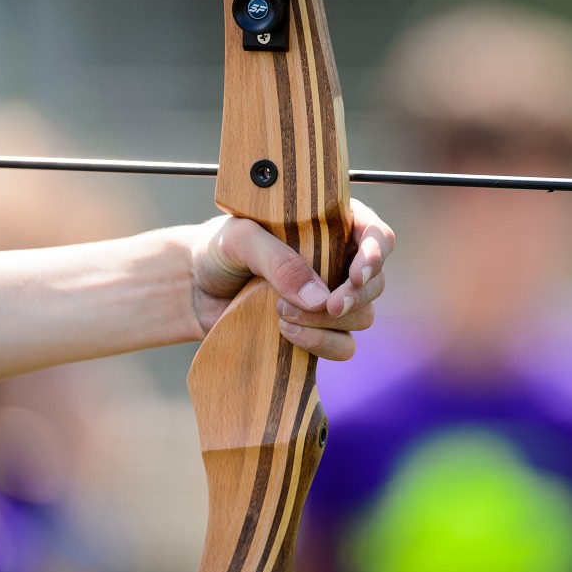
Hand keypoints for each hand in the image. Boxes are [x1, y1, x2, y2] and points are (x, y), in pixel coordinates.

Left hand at [189, 198, 393, 359]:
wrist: (194, 289)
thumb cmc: (218, 250)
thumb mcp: (240, 239)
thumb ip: (277, 260)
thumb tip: (318, 298)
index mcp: (331, 225)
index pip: (376, 235)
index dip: (376, 254)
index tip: (356, 275)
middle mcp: (339, 262)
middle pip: (375, 282)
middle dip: (355, 297)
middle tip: (328, 305)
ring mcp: (330, 298)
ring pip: (363, 317)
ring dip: (329, 323)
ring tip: (282, 313)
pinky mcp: (319, 331)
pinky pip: (343, 346)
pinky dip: (321, 345)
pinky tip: (287, 334)